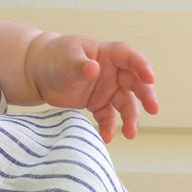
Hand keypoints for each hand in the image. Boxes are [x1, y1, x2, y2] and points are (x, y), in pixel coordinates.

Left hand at [27, 35, 158, 141]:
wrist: (38, 72)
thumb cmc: (54, 58)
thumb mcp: (65, 59)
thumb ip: (79, 65)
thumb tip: (94, 69)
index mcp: (106, 54)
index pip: (129, 57)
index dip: (141, 66)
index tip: (149, 78)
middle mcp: (112, 71)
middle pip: (134, 82)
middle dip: (145, 95)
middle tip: (153, 109)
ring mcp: (107, 88)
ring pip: (125, 103)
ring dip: (130, 118)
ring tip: (130, 133)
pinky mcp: (98, 103)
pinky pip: (108, 117)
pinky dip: (108, 127)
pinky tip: (106, 137)